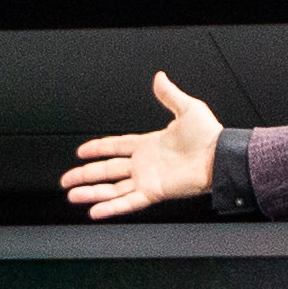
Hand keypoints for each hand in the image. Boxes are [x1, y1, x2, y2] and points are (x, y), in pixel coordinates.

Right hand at [61, 73, 222, 219]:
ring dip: (91, 192)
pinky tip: (95, 211)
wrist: (220, 157)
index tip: (81, 152)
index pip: (115, 147)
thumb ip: (169, 95)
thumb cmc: (209, 136)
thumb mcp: (187, 108)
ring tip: (73, 195)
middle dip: (85, 175)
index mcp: (148, 145)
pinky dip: (111, 207)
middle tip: (67, 179)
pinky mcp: (153, 192)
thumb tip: (160, 78)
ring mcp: (147, 179)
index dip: (97, 149)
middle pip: (107, 170)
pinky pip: (127, 201)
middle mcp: (144, 164)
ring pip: (112, 188)